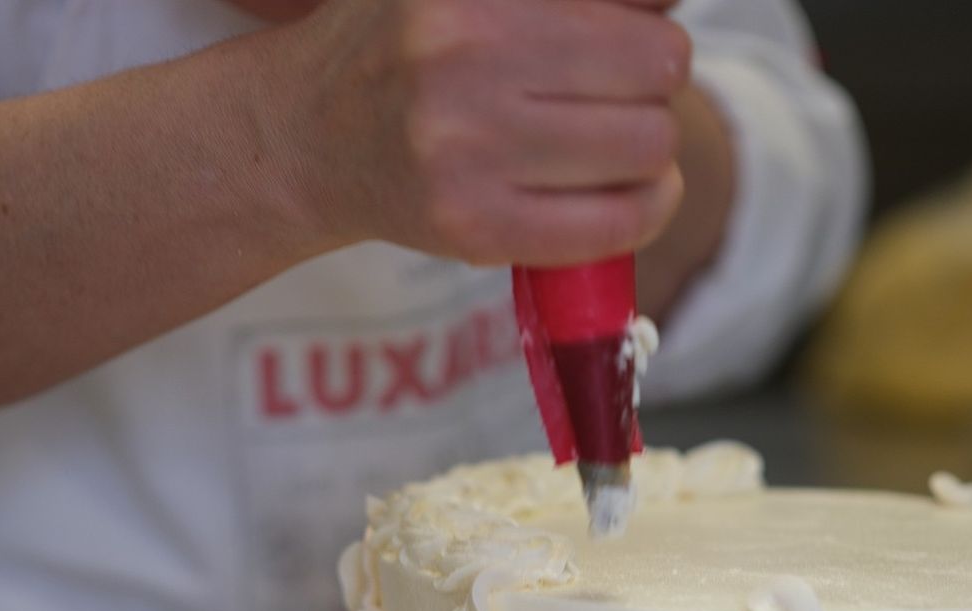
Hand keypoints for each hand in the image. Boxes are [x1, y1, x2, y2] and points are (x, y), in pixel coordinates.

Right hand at [276, 0, 691, 265]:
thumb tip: (665, 12)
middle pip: (655, 74)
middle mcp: (463, 59)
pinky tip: (632, 195)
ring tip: (620, 150)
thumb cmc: (403, 48)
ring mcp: (465, 151)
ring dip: (652, 154)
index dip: (649, 38)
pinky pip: (612, 226)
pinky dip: (644, 212)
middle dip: (654, 92)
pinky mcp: (470, 229)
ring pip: (646, 150)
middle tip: (619, 104)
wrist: (306, 136)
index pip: (638, 17)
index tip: (627, 54)